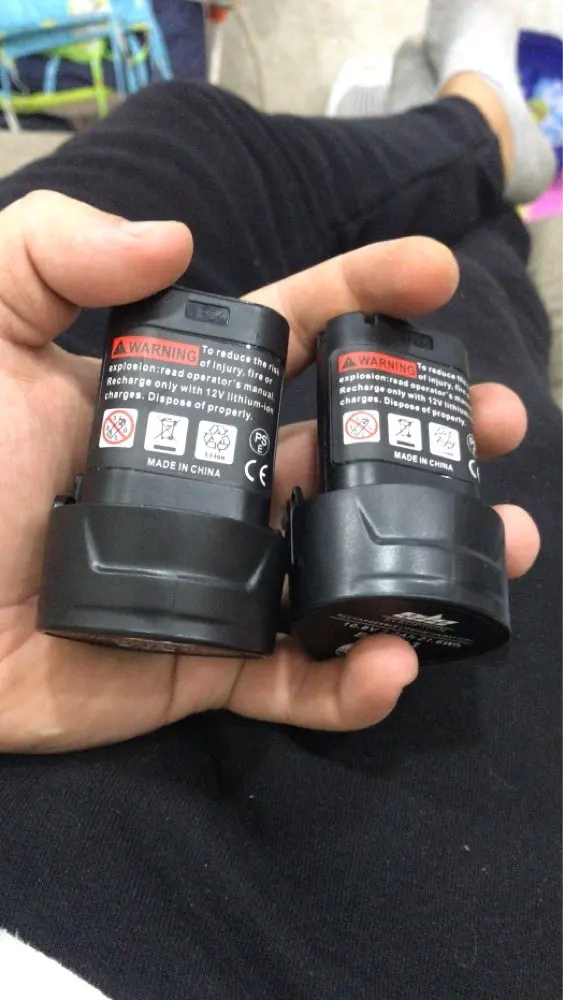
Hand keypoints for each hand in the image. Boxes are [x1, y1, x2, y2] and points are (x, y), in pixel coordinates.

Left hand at [0, 192, 538, 751]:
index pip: (287, 337)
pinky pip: (293, 680)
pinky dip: (352, 681)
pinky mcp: (203, 668)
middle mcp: (211, 485)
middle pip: (340, 453)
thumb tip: (175, 240)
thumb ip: (55, 253)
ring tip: (506, 540)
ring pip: (341, 566)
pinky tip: (397, 660)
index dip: (361, 297)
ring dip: (427, 554)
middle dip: (425, 431)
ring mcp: (217, 580)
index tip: (432, 271)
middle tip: (497, 420)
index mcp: (174, 401)